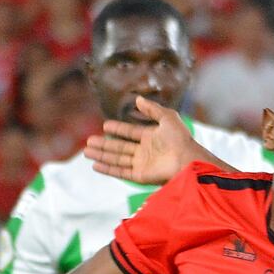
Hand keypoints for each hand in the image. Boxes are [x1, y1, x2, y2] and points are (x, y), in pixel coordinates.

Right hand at [84, 96, 202, 183]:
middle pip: (120, 147)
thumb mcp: (168, 117)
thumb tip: (138, 98)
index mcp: (152, 137)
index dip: (118, 129)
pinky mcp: (140, 175)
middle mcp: (145, 151)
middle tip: (89, 141)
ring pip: (117, 159)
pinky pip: (121, 172)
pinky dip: (108, 169)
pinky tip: (95, 165)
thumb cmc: (180, 138)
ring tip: (86, 152)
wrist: (186, 159)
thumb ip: (152, 108)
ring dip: (102, 155)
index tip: (105, 125)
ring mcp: (142, 163)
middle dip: (104, 144)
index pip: (130, 132)